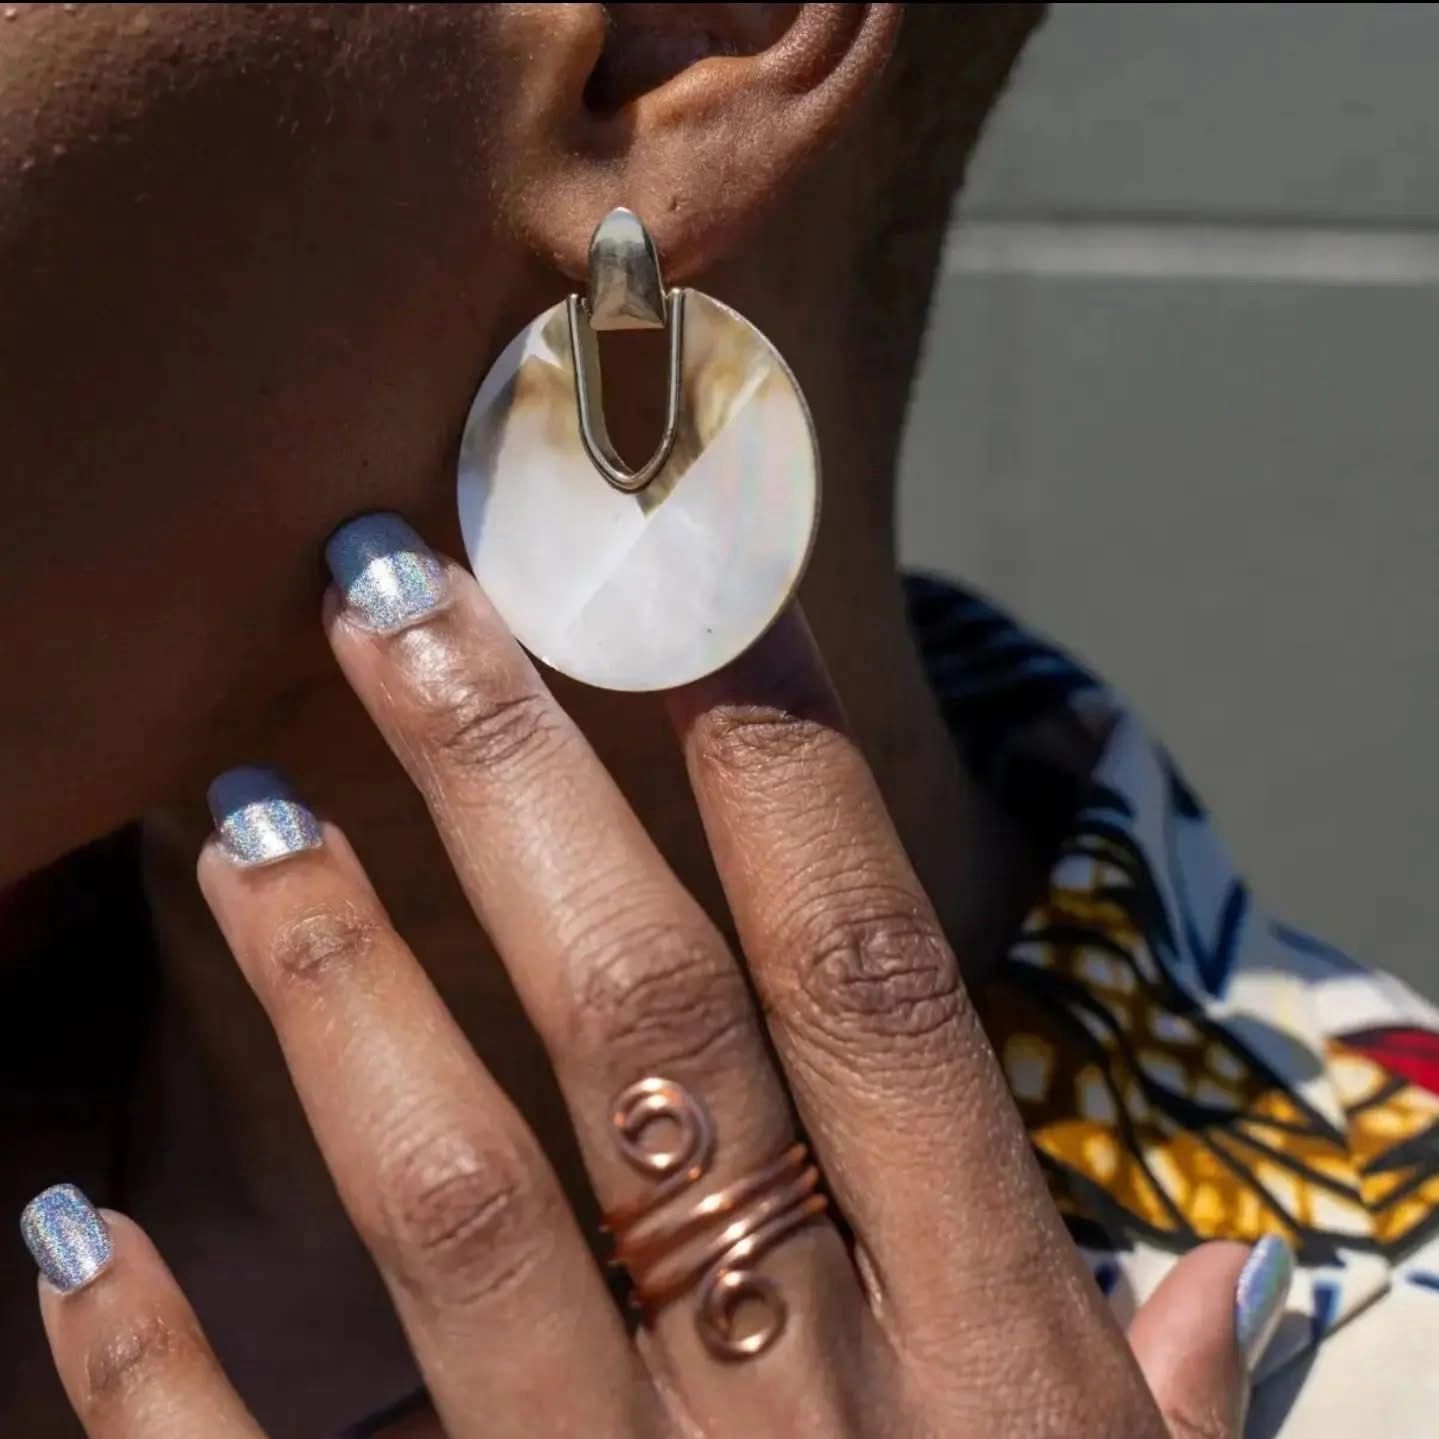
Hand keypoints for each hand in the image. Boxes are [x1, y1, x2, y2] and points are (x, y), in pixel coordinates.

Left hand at [26, 515, 1283, 1437]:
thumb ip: (1139, 1429)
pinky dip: (156, 1368)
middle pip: (647, 1036)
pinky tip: (53, 1221)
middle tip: (397, 588)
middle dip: (518, 787)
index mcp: (982, 1381)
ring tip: (232, 804)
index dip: (791, 797)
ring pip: (461, 1210)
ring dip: (338, 986)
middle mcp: (799, 1424)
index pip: (875, 1012)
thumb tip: (1209, 1292)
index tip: (696, 619)